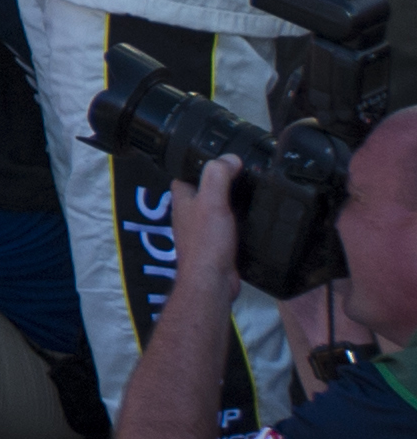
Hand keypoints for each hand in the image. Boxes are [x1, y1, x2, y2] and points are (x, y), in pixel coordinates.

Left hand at [186, 154, 247, 286]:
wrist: (212, 281)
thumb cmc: (206, 243)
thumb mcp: (212, 202)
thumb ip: (217, 177)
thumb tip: (230, 158)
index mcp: (183, 199)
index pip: (187, 172)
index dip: (203, 162)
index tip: (224, 157)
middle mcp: (190, 212)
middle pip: (206, 189)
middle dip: (223, 182)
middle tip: (246, 174)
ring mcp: (203, 229)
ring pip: (219, 208)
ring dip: (234, 201)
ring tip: (255, 192)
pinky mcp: (218, 244)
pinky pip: (230, 225)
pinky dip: (241, 220)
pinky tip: (256, 218)